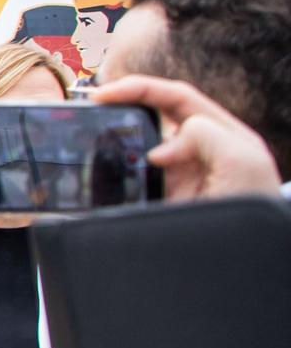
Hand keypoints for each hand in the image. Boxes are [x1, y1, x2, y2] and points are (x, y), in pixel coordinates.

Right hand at [92, 75, 280, 200]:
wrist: (245, 258)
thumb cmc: (254, 209)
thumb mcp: (242, 161)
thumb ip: (206, 135)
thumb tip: (159, 150)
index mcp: (220, 133)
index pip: (176, 98)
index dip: (140, 89)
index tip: (105, 93)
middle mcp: (197, 151)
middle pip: (153, 119)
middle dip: (122, 110)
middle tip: (92, 111)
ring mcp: (178, 177)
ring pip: (138, 150)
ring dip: (116, 146)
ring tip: (91, 146)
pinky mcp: (161, 201)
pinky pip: (132, 182)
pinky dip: (115, 178)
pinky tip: (101, 179)